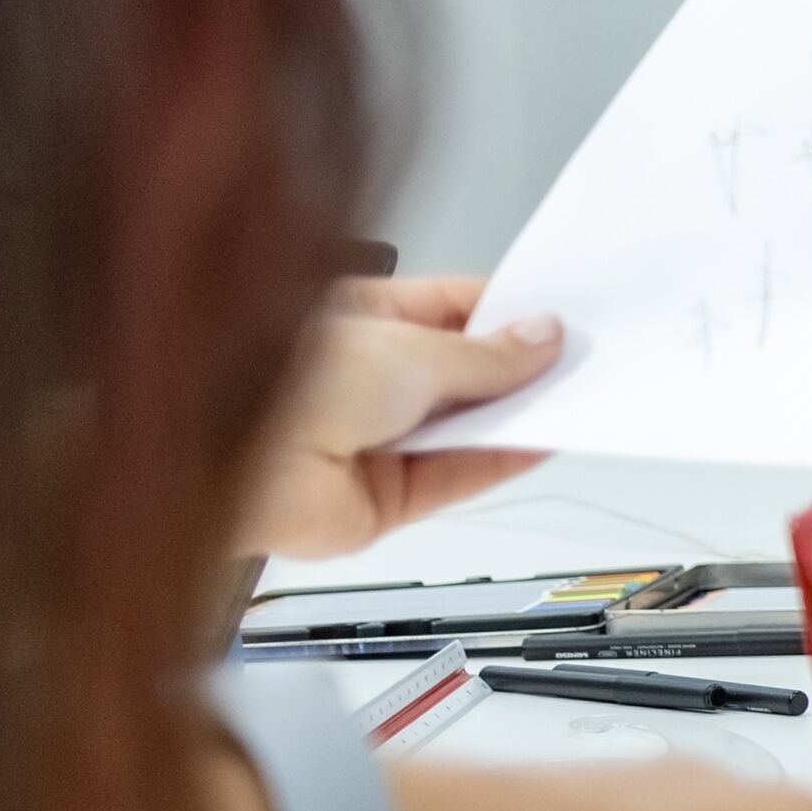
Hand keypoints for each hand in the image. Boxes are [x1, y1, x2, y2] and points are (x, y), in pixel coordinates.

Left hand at [237, 275, 561, 555]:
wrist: (234, 458)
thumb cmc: (287, 380)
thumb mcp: (411, 346)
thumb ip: (485, 353)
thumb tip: (539, 338)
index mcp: (357, 317)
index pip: (449, 311)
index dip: (506, 314)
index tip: (559, 317)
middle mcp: (363, 380)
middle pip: (461, 373)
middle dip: (517, 367)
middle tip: (577, 357)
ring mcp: (372, 440)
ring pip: (462, 427)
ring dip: (514, 414)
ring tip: (571, 395)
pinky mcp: (382, 499)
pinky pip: (456, 477)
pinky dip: (500, 461)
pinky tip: (539, 439)